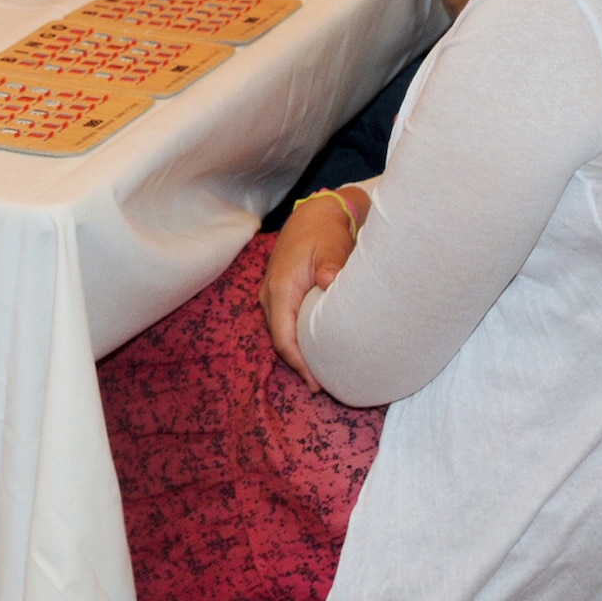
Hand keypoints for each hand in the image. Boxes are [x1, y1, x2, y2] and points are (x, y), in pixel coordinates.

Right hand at [259, 189, 362, 392]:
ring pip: (281, 333)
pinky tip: (315, 349)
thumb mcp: (331, 247)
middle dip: (299, 364)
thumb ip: (331, 266)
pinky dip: (297, 339)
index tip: (317, 384)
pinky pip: (284, 323)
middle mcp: (270, 295)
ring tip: (322, 373)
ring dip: (298, 353)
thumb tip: (330, 282)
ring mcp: (271, 294)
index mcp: (280, 288)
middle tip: (325, 386)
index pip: (283, 337)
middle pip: (280, 340)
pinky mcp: (278, 293)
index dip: (299, 363)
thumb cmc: (324, 232)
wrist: (313, 214)